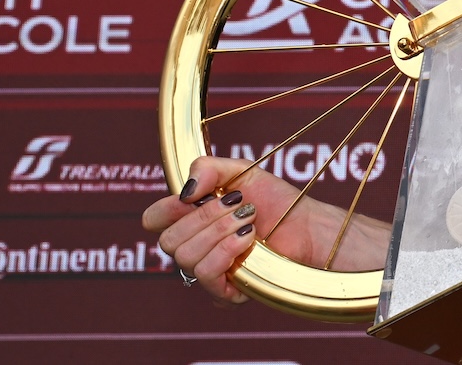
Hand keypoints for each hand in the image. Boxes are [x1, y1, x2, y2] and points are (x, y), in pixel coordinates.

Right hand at [142, 156, 371, 304]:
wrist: (307, 225)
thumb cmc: (276, 200)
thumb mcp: (241, 172)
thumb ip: (208, 169)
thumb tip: (184, 192)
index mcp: (190, 220)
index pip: (153, 220)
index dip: (167, 208)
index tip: (194, 197)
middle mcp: (194, 247)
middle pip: (169, 240)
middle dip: (205, 217)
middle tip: (238, 206)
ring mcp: (208, 271)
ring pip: (185, 257)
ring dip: (220, 232)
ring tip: (248, 221)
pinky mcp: (225, 292)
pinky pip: (204, 276)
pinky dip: (226, 252)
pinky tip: (248, 239)